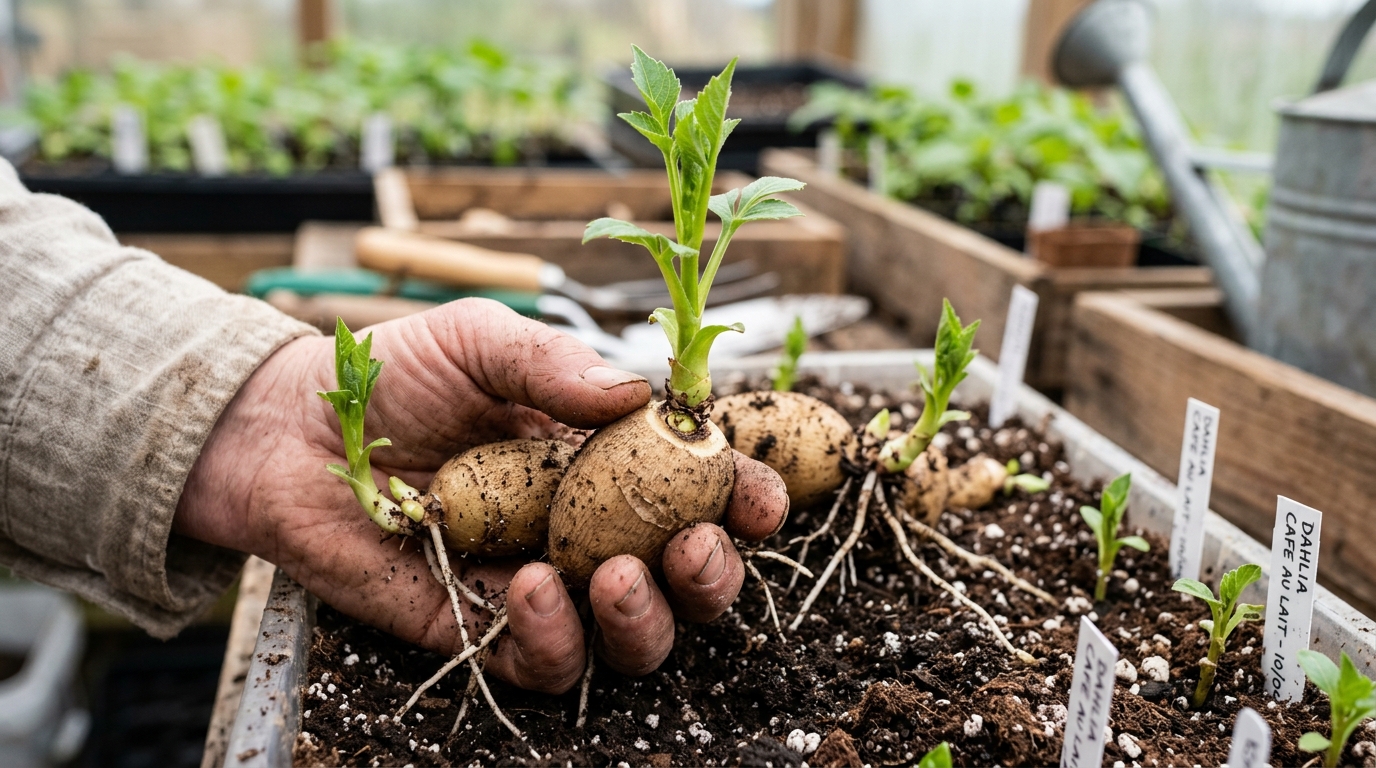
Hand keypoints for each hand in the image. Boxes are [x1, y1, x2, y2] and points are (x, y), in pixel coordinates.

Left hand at [174, 298, 788, 692]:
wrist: (292, 428)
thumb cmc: (396, 375)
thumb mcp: (480, 341)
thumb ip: (551, 363)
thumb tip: (636, 392)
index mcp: (609, 460)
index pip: (699, 491)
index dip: (744, 501)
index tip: (759, 498)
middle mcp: (589, 530)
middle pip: (686, 582)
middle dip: (711, 577)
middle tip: (691, 549)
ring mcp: (541, 585)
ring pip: (631, 639)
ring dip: (643, 619)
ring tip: (614, 575)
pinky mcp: (479, 629)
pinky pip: (542, 662)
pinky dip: (551, 637)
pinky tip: (523, 586)